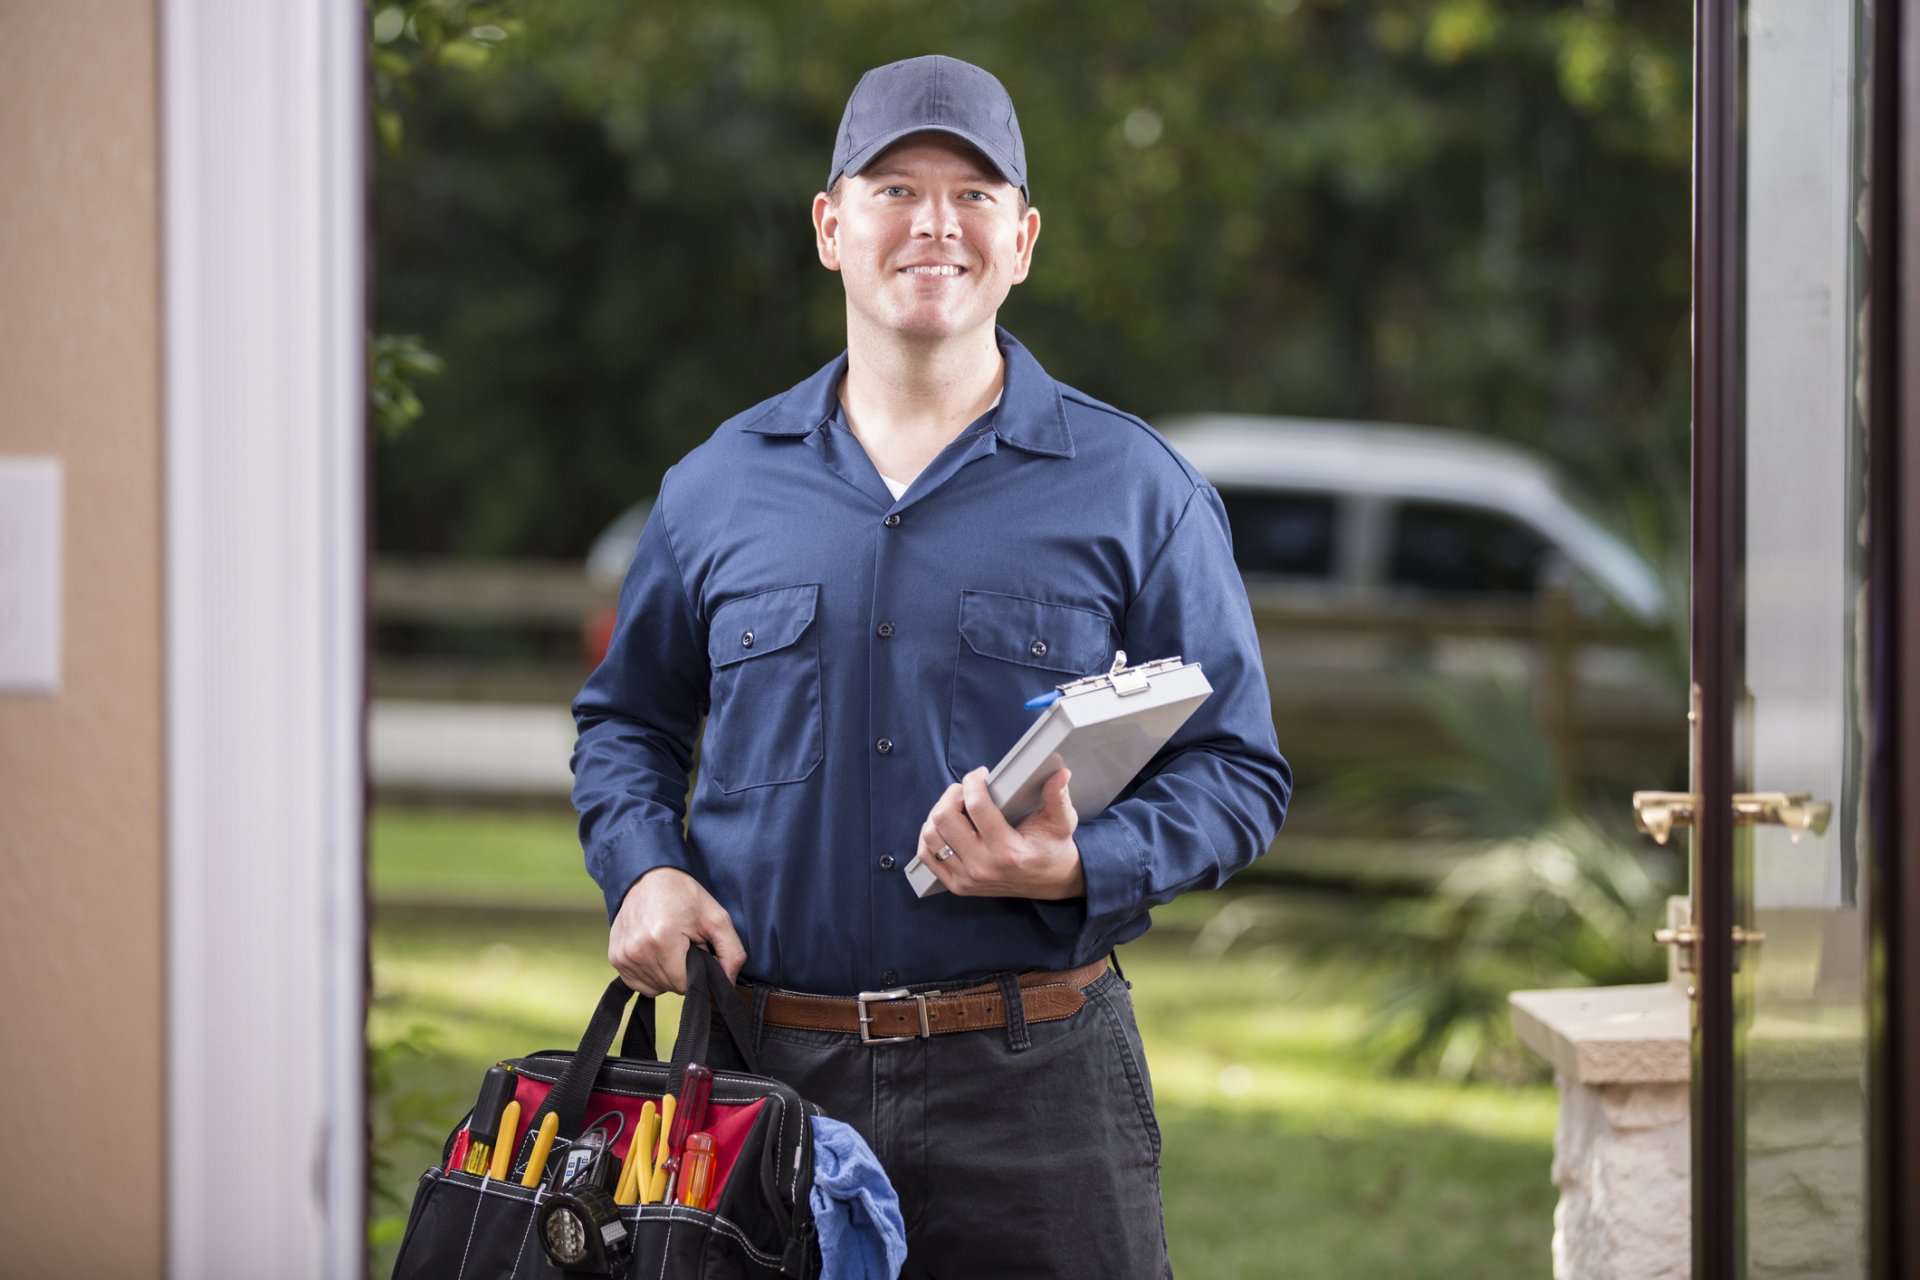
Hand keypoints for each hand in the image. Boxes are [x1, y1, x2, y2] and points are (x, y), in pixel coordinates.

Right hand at [608, 867, 746, 994]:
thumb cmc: (683, 895)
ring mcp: (622, 956)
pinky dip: (650, 974)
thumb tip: (729, 984)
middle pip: (669, 986)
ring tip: (669, 946)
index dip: (697, 971)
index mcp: (662, 940)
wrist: (648, 876)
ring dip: (666, 973)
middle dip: (682, 970)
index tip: (696, 948)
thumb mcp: (716, 918)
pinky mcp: (615, 958)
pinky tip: (655, 952)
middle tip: (683, 944)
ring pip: (655, 987)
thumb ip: (732, 953)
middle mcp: (637, 951)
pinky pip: (638, 983)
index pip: (685, 984)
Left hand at [917, 766, 1084, 898]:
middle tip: (965, 789)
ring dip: (938, 813)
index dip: (973, 781)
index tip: (980, 774)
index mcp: (1008, 851)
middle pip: (944, 819)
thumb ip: (1058, 797)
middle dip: (952, 794)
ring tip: (955, 805)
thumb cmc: (1053, 848)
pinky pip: (927, 856)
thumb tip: (1060, 774)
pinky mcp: (958, 885)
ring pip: (931, 836)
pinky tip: (944, 825)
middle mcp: (983, 866)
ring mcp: (968, 878)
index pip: (976, 806)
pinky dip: (929, 836)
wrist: (1051, 882)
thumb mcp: (1062, 822)